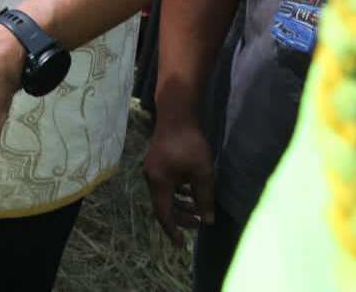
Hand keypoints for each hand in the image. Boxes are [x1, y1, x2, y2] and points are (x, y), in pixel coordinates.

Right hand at [143, 117, 215, 246]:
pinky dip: (177, 193)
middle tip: (200, 224)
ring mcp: (152, 169)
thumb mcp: (202, 173)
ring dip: (180, 205)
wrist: (177, 116)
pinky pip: (165, 185)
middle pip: (163, 205)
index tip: (181, 245)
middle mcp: (151, 178)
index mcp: (159, 183)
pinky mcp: (157, 162)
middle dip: (181, 217)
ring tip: (198, 210)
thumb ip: (204, 198)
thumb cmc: (190, 144)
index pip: (163, 214)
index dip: (173, 230)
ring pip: (165, 195)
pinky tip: (191, 191)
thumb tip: (208, 221)